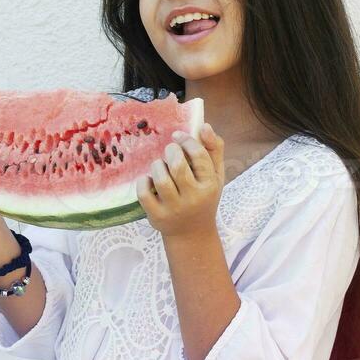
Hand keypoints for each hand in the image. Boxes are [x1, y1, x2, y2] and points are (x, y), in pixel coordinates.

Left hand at [137, 123, 224, 239]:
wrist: (192, 233)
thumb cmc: (203, 197)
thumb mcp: (215, 175)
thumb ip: (213, 149)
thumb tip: (204, 125)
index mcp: (210, 186)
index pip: (199, 156)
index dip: (187, 140)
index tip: (178, 136)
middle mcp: (193, 198)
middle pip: (178, 166)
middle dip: (171, 151)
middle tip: (169, 151)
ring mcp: (174, 209)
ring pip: (161, 179)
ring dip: (157, 166)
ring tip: (160, 165)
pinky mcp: (157, 217)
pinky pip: (144, 194)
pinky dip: (143, 182)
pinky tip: (149, 180)